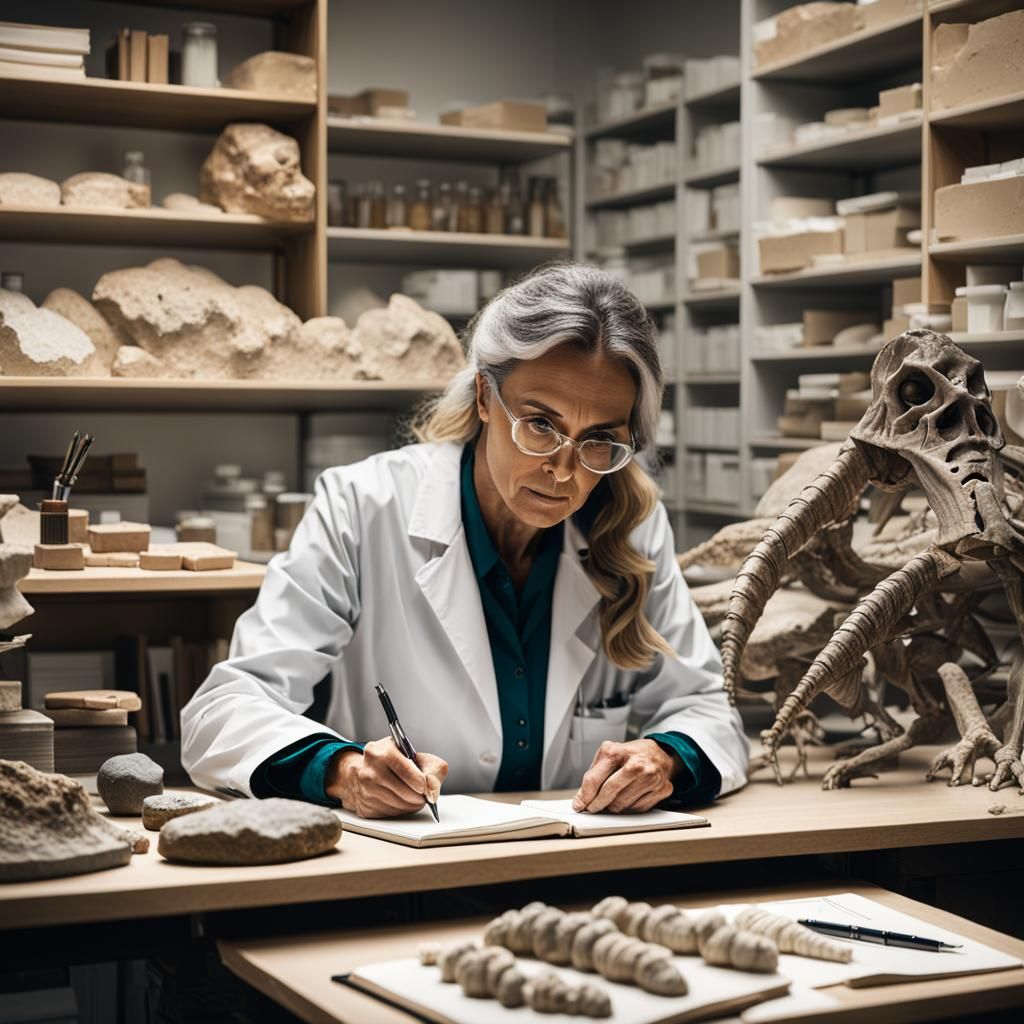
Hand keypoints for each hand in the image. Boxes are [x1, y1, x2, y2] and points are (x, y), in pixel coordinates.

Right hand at [325, 737, 447, 817]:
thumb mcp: (411, 754)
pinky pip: (390, 814)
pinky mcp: (363, 807)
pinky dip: (400, 810)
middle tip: (423, 794)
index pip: (404, 768)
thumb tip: (433, 790)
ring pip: (398, 805)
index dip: (419, 780)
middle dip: (419, 796)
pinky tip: (401, 801)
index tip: (426, 786)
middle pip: (403, 791)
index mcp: (379, 751)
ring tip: (414, 798)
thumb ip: (431, 767)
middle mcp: (368, 770)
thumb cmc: (389, 761)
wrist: (361, 770)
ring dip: (411, 805)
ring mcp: (363, 790)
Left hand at [572, 739, 677, 812]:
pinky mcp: (661, 789)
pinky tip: (628, 798)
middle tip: (592, 807)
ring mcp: (651, 777)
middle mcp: (637, 764)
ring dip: (613, 806)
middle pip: (609, 793)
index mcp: (618, 752)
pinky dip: (629, 807)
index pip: (595, 779)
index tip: (579, 804)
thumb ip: (594, 774)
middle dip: (597, 804)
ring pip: (622, 804)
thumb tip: (582, 798)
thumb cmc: (631, 755)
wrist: (659, 753)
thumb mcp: (609, 753)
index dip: (584, 795)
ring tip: (612, 799)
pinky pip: (637, 808)